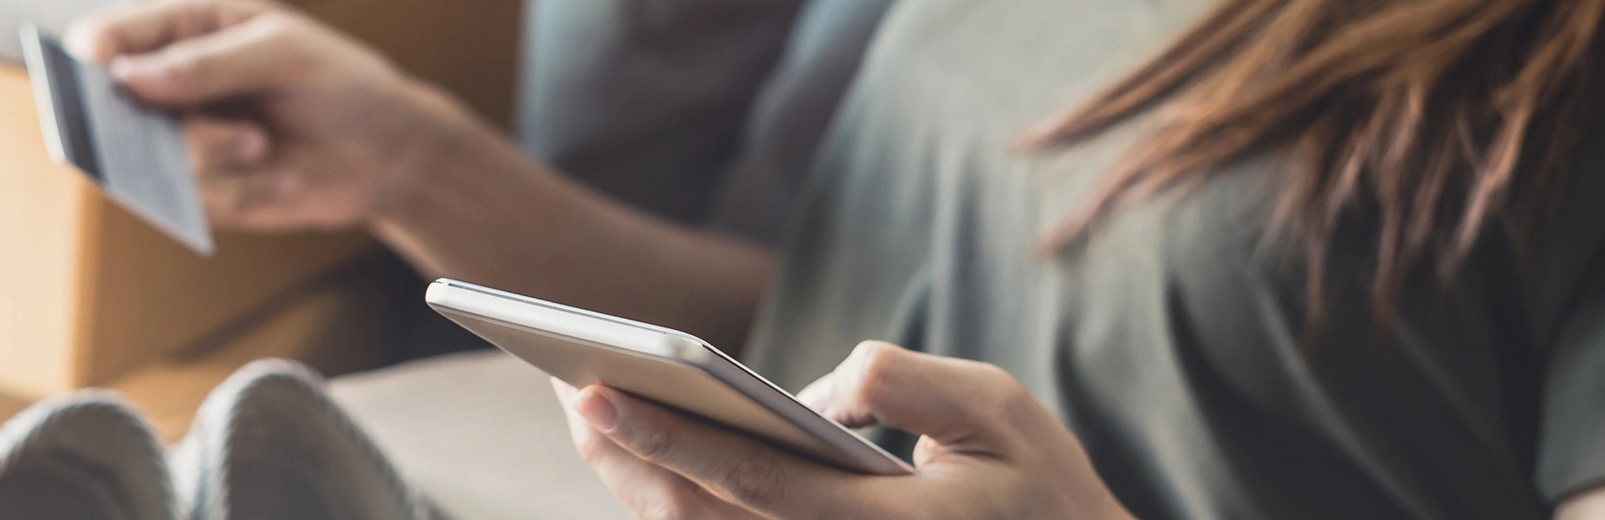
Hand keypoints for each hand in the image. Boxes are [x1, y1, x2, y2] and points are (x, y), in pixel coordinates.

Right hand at [66, 0, 474, 230]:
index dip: (91, 59)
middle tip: (232, 131)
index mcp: (183, 30)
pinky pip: (187, 204)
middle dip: (168, 127)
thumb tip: (127, 78)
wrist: (386, 154)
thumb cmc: (341, 84)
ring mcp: (179, 141)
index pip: (105, 39)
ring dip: (210, 163)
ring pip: (146, 165)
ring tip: (261, 147)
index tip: (105, 77)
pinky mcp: (198, 192)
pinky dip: (236, 195)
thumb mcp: (286, 54)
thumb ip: (208, 62)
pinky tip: (278, 180)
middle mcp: (167, 86)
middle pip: (110, 111)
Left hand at [555, 341, 1134, 518]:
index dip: (668, 438)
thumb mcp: (997, 408)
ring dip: (636, 477)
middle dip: (626, 455)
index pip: (753, 481)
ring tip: (588, 410)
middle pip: (701, 519)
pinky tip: (639, 447)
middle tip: (566, 388)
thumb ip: (902, 383)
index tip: (597, 393)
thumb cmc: (1039, 484)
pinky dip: (672, 494)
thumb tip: (814, 391)